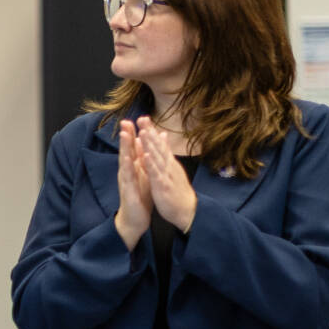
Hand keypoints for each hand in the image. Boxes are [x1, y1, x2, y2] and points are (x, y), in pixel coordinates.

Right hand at [113, 120, 152, 248]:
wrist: (135, 219)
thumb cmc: (139, 196)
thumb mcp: (144, 175)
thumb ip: (145, 159)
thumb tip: (147, 144)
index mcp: (133, 168)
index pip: (132, 147)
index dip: (133, 133)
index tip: (135, 118)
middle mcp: (127, 172)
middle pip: (126, 150)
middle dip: (126, 136)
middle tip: (125, 121)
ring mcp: (125, 180)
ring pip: (124, 161)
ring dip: (124, 148)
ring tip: (124, 134)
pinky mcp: (127, 190)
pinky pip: (128, 177)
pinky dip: (128, 167)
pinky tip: (128, 159)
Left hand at [136, 117, 196, 232]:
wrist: (187, 211)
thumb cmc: (177, 189)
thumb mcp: (172, 169)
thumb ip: (167, 153)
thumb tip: (163, 137)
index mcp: (168, 163)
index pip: (159, 144)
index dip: (151, 130)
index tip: (143, 117)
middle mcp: (168, 166)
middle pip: (158, 147)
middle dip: (149, 132)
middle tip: (142, 118)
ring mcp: (166, 175)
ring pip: (157, 158)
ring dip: (150, 145)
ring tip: (143, 132)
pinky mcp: (163, 186)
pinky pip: (156, 174)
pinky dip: (151, 164)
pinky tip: (146, 155)